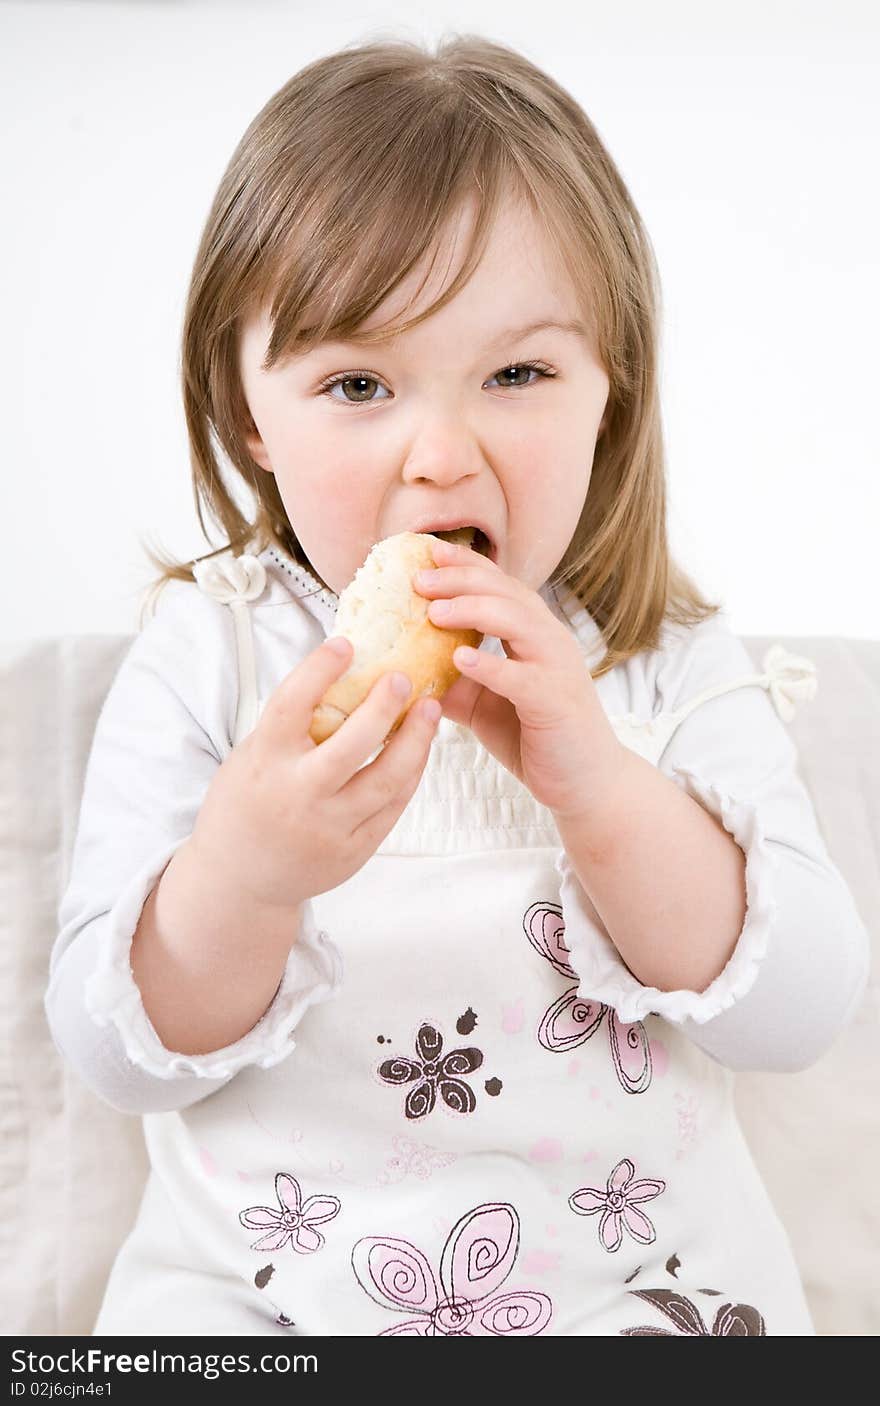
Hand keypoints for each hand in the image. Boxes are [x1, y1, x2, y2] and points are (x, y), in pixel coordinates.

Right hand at [188, 637, 441, 914]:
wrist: (239, 878)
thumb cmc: (247, 803)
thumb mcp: (252, 758)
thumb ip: (290, 728)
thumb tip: (341, 674)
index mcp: (265, 762)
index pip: (291, 706)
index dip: (317, 671)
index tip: (344, 644)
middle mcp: (297, 795)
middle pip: (351, 746)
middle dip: (383, 708)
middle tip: (403, 677)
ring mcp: (328, 828)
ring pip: (386, 780)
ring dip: (415, 741)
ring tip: (429, 709)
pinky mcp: (352, 851)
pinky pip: (392, 807)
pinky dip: (410, 774)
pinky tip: (420, 748)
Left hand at [413, 537, 626, 819]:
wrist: (584, 782)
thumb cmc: (534, 737)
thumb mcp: (483, 704)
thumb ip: (453, 682)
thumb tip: (401, 671)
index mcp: (533, 634)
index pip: (500, 585)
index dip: (466, 564)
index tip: (427, 551)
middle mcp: (549, 641)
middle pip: (506, 593)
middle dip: (461, 580)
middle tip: (419, 579)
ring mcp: (556, 668)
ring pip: (518, 623)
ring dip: (473, 611)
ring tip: (433, 612)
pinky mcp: (556, 702)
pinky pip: (522, 677)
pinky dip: (492, 665)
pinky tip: (460, 658)